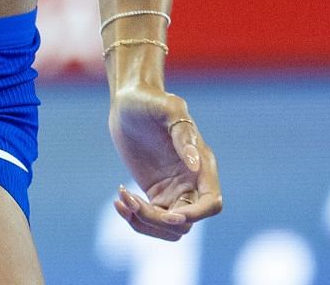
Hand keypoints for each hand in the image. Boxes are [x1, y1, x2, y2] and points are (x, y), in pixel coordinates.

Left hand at [108, 86, 222, 240]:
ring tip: (122, 198)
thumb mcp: (168, 108)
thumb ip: (183, 135)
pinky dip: (134, 218)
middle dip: (157, 221)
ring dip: (144, 223)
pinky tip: (118, 200)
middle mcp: (191, 181)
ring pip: (168, 229)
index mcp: (202, 163)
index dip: (195, 215)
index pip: (211, 202)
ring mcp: (174, 190)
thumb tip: (196, 165)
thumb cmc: (150, 100)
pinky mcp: (156, 194)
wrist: (129, 102)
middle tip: (131, 199)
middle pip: (185, 222)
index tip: (170, 214)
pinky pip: (150, 220)